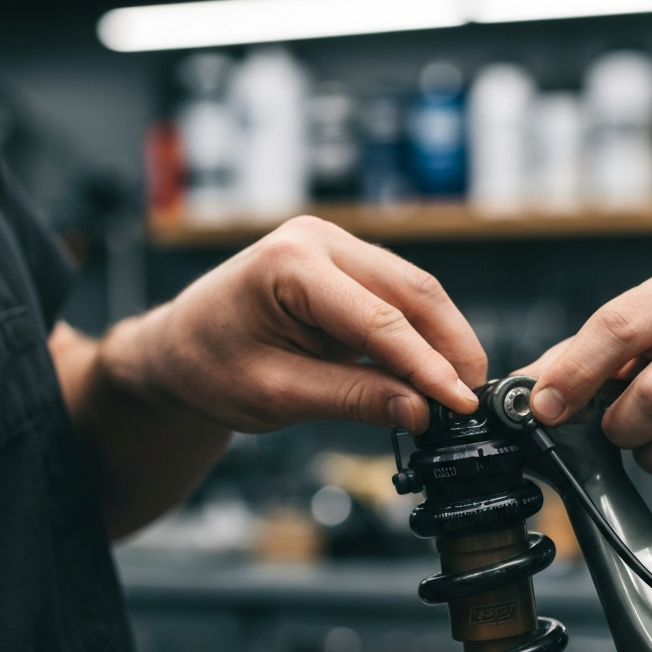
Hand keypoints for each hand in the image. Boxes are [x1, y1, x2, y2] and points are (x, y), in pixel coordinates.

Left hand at [106, 215, 486, 434]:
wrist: (180, 348)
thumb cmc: (210, 366)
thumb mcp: (277, 393)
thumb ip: (352, 399)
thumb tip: (420, 410)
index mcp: (291, 264)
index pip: (379, 318)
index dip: (427, 366)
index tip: (460, 404)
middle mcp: (318, 241)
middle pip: (412, 291)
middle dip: (450, 347)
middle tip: (472, 400)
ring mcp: (334, 247)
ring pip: (414, 290)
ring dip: (442, 340)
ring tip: (459, 392)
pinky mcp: (345, 266)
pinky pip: (398, 297)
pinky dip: (421, 335)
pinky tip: (434, 371)